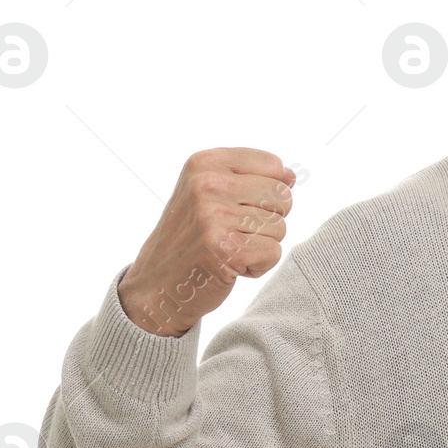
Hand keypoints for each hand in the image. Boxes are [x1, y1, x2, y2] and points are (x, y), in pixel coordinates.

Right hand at [117, 148, 294, 337]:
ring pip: (280, 227)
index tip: (238, 206)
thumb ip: (250, 178)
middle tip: (234, 232)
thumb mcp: (208, 192)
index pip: (274, 165)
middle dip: (267, 220)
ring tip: (229, 249)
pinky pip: (274, 253)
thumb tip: (291, 177)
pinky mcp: (225, 250)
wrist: (157, 284)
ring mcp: (214, 217)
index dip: (267, 192)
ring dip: (260, 245)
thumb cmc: (191, 237)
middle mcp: (207, 185)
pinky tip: (231, 266)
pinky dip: (258, 266)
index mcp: (204, 163)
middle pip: (282, 197)